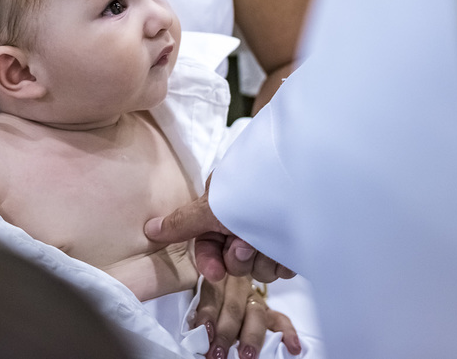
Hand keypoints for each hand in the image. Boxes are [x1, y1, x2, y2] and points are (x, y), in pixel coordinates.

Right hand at [144, 187, 295, 284]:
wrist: (307, 182)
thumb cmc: (256, 190)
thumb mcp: (213, 207)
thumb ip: (183, 222)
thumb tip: (149, 229)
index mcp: (224, 208)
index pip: (208, 246)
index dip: (210, 262)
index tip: (215, 273)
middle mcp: (246, 220)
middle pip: (233, 261)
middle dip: (239, 259)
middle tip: (247, 245)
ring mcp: (271, 233)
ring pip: (258, 269)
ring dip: (263, 260)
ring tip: (271, 241)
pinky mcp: (294, 245)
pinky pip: (282, 269)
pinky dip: (283, 261)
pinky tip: (287, 247)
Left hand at [195, 275, 301, 358]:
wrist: (216, 270)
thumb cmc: (204, 291)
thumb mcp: (190, 285)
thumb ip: (196, 306)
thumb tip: (192, 330)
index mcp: (213, 276)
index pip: (212, 295)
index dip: (209, 314)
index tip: (205, 332)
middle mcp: (235, 284)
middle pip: (234, 307)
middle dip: (226, 333)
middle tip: (219, 354)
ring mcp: (252, 297)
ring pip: (256, 314)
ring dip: (251, 337)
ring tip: (247, 356)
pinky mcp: (266, 310)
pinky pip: (279, 319)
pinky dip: (287, 333)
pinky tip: (292, 347)